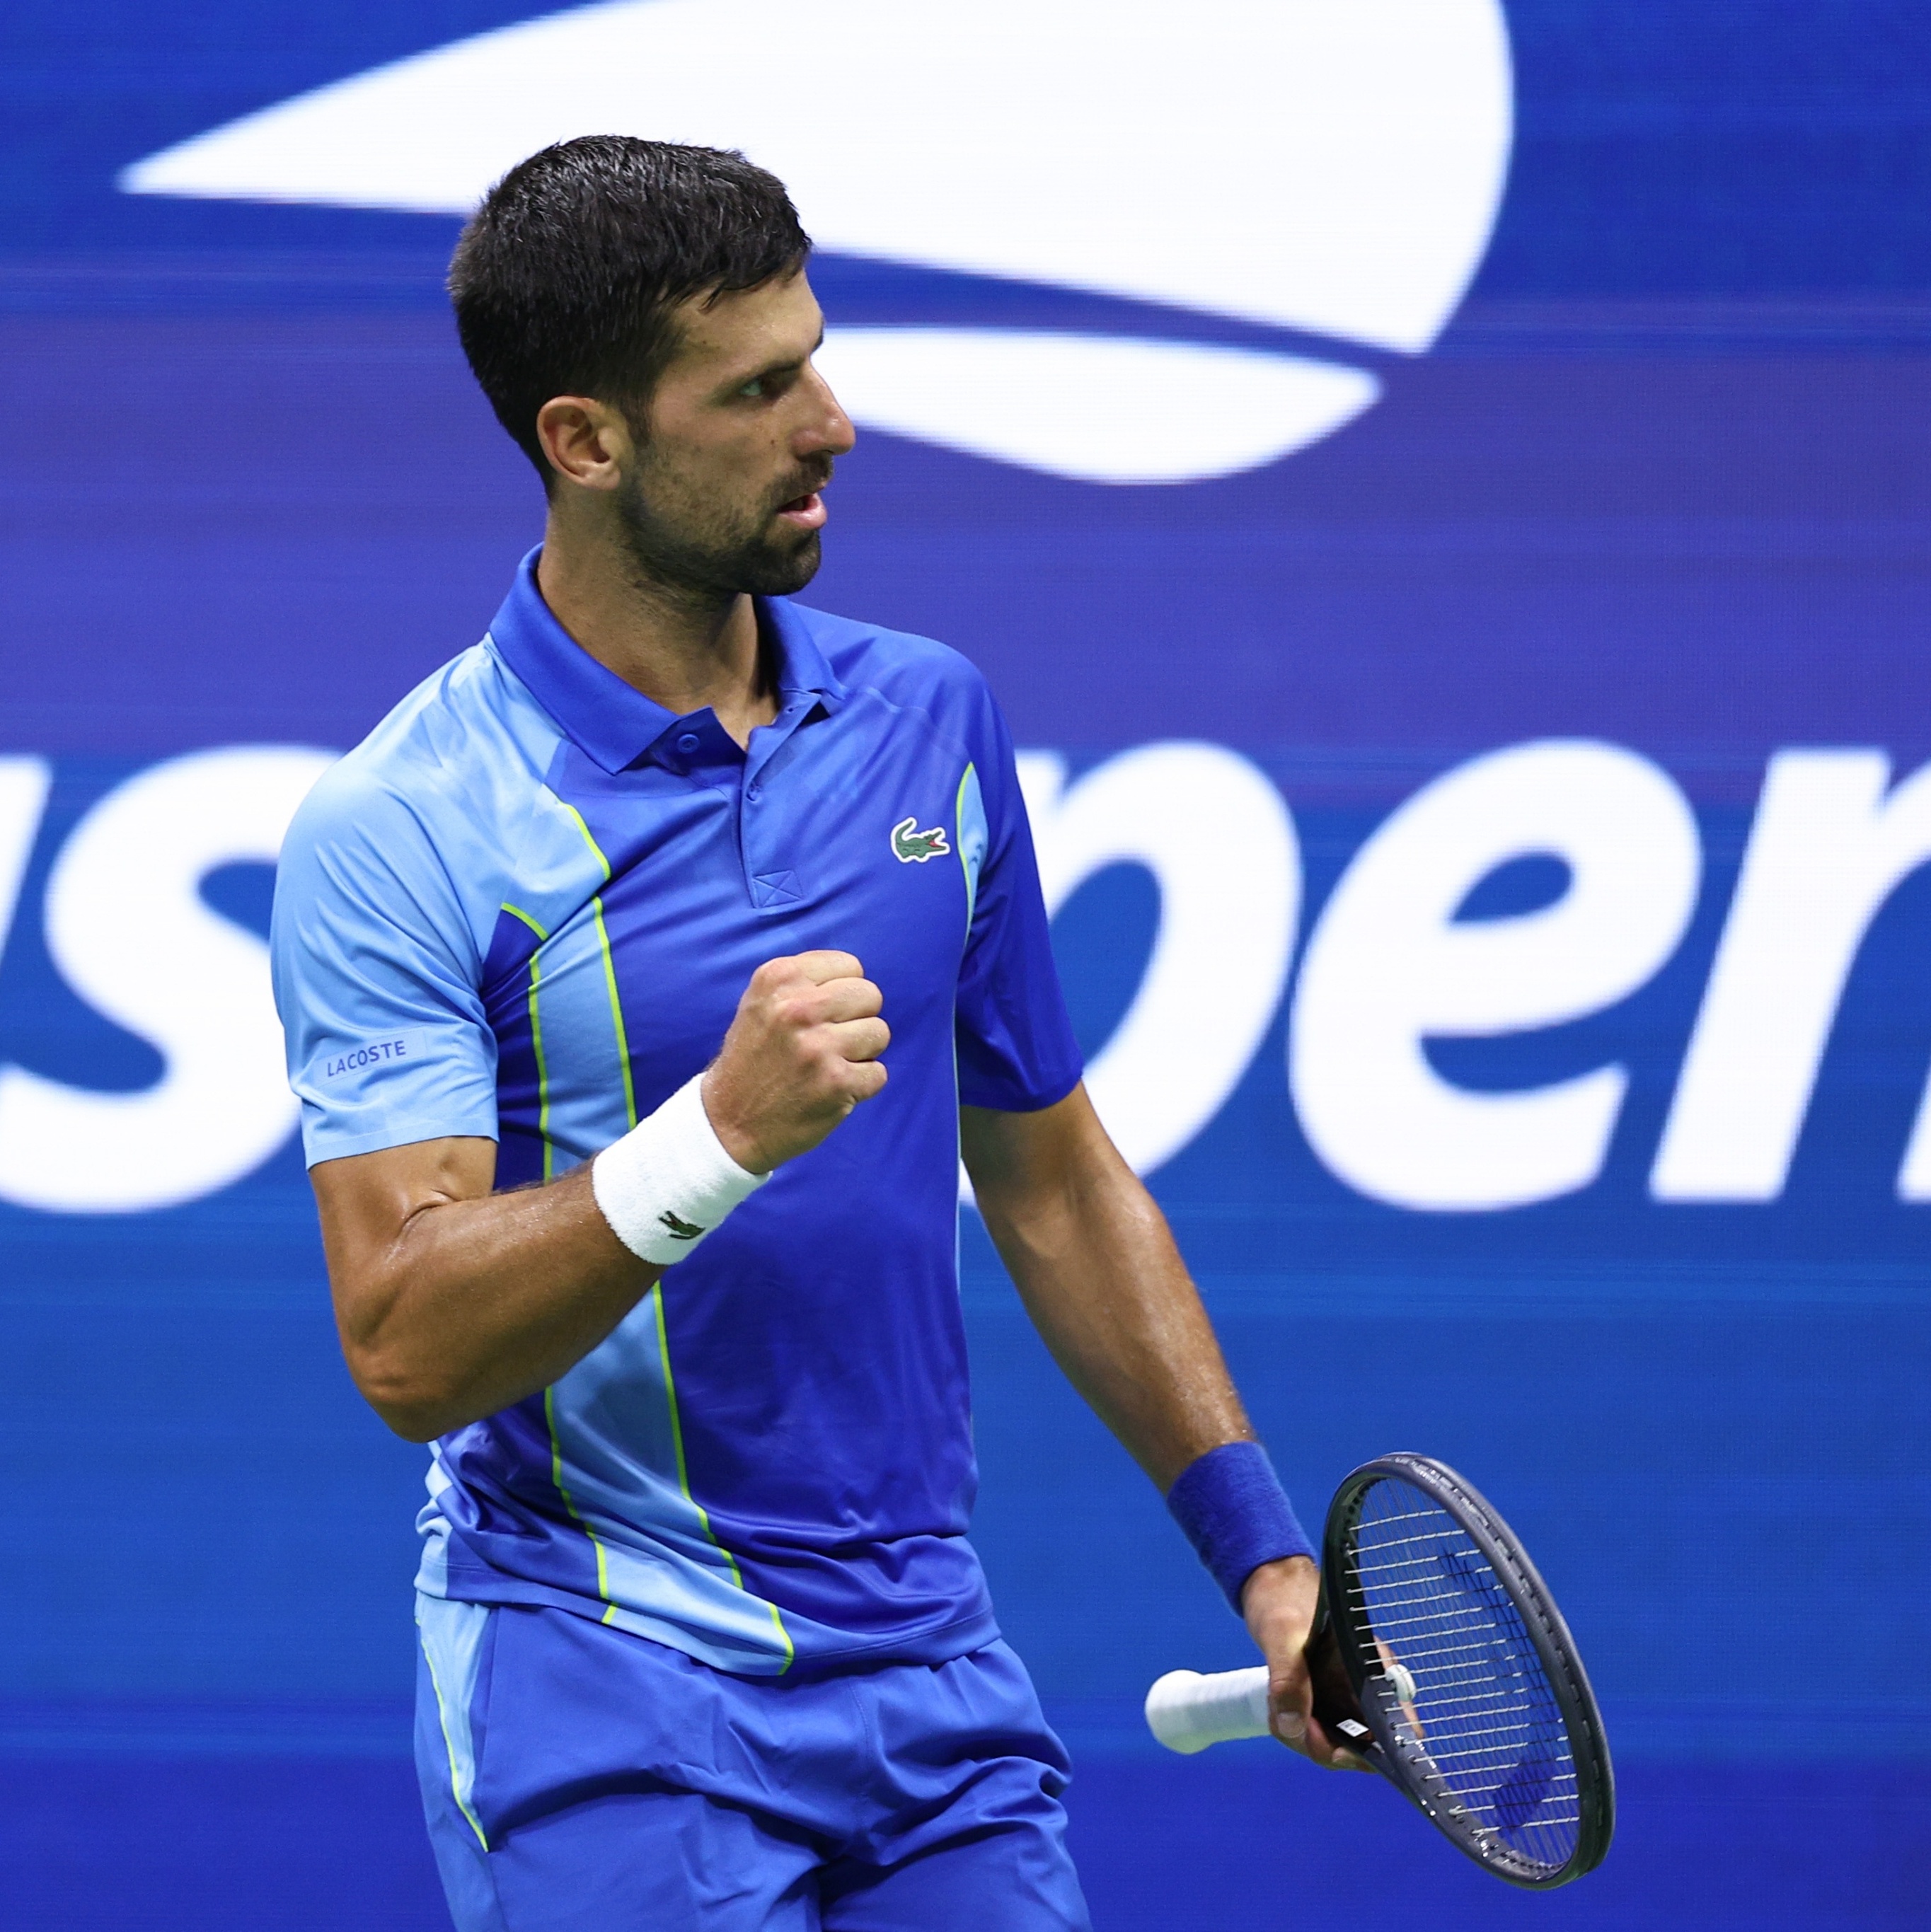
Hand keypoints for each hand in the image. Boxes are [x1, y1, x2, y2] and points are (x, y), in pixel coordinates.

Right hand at [701, 952, 889, 1172]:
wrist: (728, 1123)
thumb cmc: (752, 1059)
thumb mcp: (762, 1003)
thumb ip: (805, 983)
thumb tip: (857, 978)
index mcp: (778, 978)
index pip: (850, 966)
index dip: (843, 993)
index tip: (823, 1014)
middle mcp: (798, 1008)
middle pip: (870, 996)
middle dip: (858, 1019)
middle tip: (830, 1041)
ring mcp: (819, 1046)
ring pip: (880, 1033)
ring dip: (861, 1053)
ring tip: (828, 1065)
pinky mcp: (837, 1083)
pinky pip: (878, 1073)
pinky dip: (861, 1085)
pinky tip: (831, 1089)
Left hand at [1242, 1556, 1371, 1770]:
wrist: (1270, 1585)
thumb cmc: (1284, 1599)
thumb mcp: (1283, 1635)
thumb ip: (1289, 1680)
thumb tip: (1295, 1728)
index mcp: (1373, 1667)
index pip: (1396, 1724)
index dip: (1376, 1751)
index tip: (1337, 1749)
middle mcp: (1367, 1687)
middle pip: (1362, 1744)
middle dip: (1325, 1745)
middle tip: (1291, 1725)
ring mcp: (1346, 1695)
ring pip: (1337, 1741)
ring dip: (1306, 1738)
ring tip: (1280, 1712)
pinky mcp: (1325, 1699)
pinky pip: (1318, 1730)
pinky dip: (1298, 1728)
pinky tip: (1279, 1710)